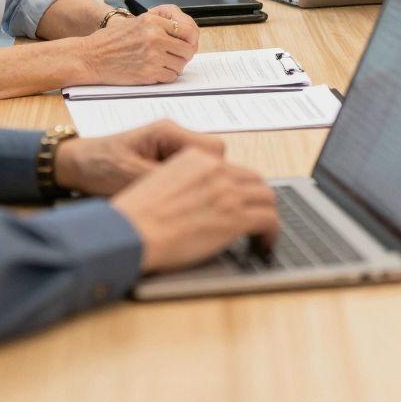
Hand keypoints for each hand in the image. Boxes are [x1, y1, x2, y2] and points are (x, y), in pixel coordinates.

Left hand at [54, 120, 226, 195]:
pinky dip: (179, 185)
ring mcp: (170, 146)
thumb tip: (195, 191)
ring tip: (167, 196)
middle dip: (202, 179)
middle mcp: (174, 135)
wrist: (74, 165)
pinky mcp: (164, 159)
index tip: (199, 192)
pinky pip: (186, 171)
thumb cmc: (97, 166)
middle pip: (211, 157)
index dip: (212, 172)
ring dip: (190, 183)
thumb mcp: (130, 177)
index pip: (213, 149)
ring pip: (200, 166)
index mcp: (168, 132)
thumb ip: (166, 179)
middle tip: (181, 198)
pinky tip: (162, 195)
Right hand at [81, 8, 198, 85]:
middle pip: (188, 49)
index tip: (187, 43)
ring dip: (174, 66)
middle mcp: (154, 37)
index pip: (187, 30)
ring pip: (181, 65)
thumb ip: (159, 24)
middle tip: (174, 56)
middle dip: (183, 55)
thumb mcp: (135, 22)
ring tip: (161, 63)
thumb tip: (185, 32)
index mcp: (152, 21)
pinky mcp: (148, 73)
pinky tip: (154, 71)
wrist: (89, 57)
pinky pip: (170, 77)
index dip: (190, 39)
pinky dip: (166, 76)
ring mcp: (152, 56)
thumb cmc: (109, 41)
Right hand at [110, 147, 279, 273]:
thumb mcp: (156, 182)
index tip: (240, 201)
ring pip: (267, 198)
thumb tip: (195, 199)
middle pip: (255, 181)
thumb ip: (183, 184)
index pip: (233, 169)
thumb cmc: (134, 217)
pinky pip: (269, 220)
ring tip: (263, 232)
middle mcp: (216, 170)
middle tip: (257, 216)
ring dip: (268, 215)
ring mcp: (228, 193)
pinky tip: (265, 243)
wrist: (128, 233)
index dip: (240, 188)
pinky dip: (272, 232)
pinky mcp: (235, 217)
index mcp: (196, 158)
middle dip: (259, 199)